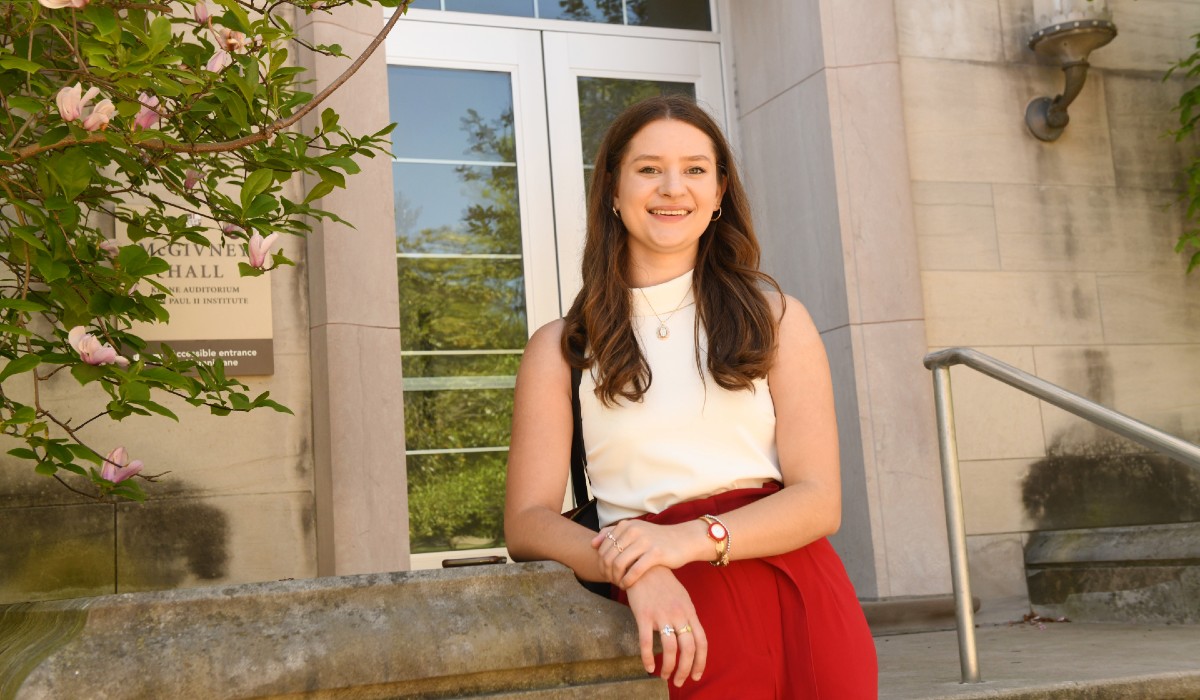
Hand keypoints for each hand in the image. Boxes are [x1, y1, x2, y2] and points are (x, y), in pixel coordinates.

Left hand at [591, 519, 701, 587]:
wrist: (683, 540)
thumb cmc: (656, 539)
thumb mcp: (635, 532)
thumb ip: (613, 534)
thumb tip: (593, 544)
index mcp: (626, 525)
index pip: (603, 547)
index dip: (601, 563)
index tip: (606, 573)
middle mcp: (633, 531)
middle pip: (609, 556)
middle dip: (607, 572)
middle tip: (611, 581)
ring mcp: (644, 541)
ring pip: (619, 564)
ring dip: (616, 578)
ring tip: (619, 584)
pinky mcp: (655, 553)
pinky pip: (634, 571)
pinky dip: (627, 581)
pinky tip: (627, 586)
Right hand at [624, 566, 707, 686]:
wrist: (643, 565)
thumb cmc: (662, 583)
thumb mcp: (681, 597)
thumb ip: (687, 617)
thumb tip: (691, 637)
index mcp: (689, 611)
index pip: (701, 642)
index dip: (701, 662)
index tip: (696, 676)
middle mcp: (678, 615)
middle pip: (688, 649)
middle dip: (685, 670)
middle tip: (678, 681)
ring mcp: (661, 615)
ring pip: (670, 649)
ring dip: (668, 667)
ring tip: (664, 676)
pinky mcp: (644, 615)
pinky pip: (646, 642)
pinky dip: (648, 658)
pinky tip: (648, 667)